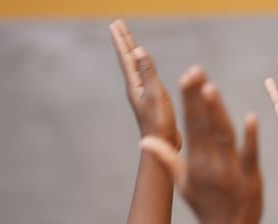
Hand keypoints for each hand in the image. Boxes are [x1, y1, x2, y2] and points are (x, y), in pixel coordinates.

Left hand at [109, 19, 180, 147]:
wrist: (162, 145)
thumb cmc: (159, 123)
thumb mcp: (155, 94)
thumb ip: (148, 72)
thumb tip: (139, 50)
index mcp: (135, 85)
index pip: (126, 57)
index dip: (122, 40)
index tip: (115, 23)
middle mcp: (136, 88)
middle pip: (128, 59)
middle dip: (123, 41)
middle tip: (117, 24)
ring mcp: (143, 94)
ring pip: (135, 67)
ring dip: (132, 52)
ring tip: (130, 42)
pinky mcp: (151, 100)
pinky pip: (145, 76)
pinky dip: (143, 66)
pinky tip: (146, 68)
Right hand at [141, 67, 261, 223]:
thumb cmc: (205, 208)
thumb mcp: (183, 184)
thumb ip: (166, 159)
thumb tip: (144, 140)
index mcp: (195, 164)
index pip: (191, 127)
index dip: (188, 102)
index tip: (186, 77)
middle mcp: (211, 166)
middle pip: (204, 127)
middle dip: (199, 100)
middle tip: (194, 71)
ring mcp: (231, 173)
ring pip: (223, 138)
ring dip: (217, 113)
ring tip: (210, 87)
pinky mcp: (251, 180)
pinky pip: (250, 156)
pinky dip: (250, 138)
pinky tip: (250, 118)